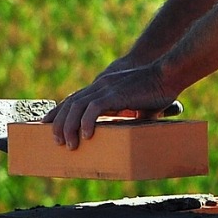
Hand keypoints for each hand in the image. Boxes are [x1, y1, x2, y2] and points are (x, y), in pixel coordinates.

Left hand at [42, 63, 178, 149]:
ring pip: (77, 107)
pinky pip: (94, 108)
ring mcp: (106, 88)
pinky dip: (87, 122)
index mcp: (103, 86)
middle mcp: (100, 85)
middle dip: (59, 122)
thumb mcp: (139, 104)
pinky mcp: (115, 93)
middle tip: (56, 140)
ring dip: (69, 126)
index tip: (48, 124)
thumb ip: (132, 115)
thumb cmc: (158, 90)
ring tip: (68, 144)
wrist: (168, 73)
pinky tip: (87, 135)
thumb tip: (135, 132)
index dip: (59, 111)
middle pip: (70, 103)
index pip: (74, 98)